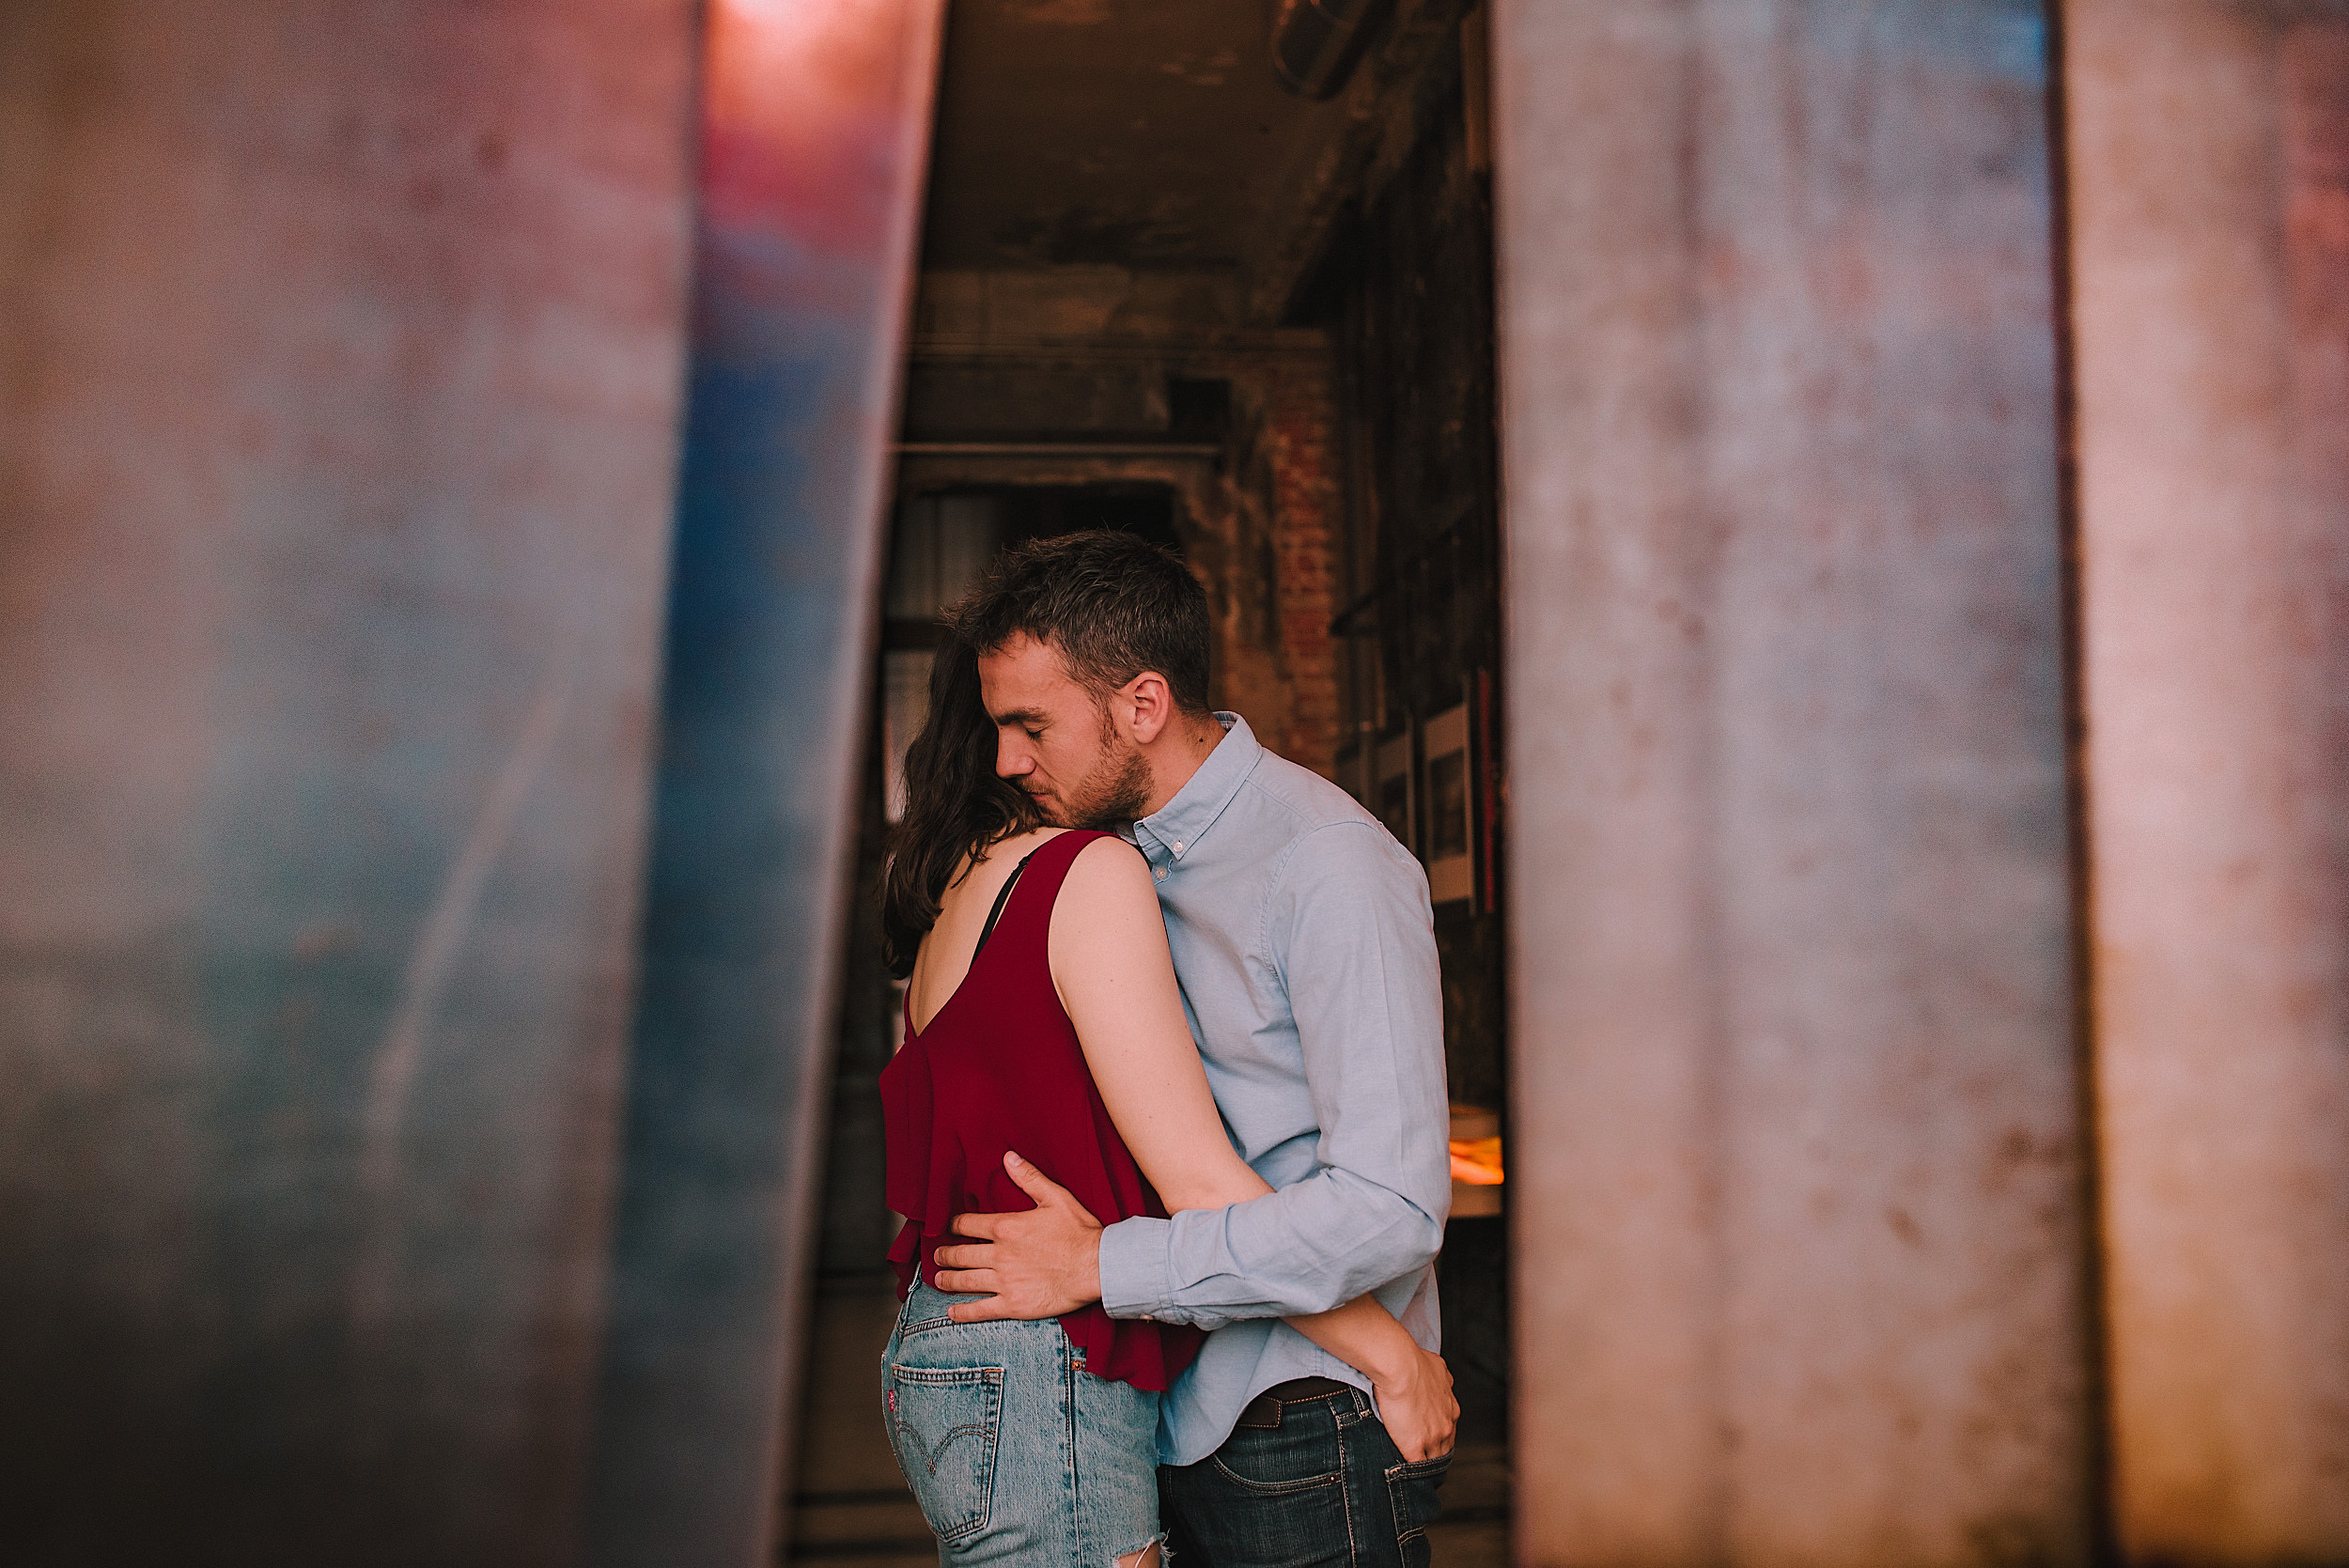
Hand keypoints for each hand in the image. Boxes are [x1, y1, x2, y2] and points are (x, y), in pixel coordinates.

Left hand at [932, 1151, 1104, 1321]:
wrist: (1097, 1266)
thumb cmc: (1079, 1232)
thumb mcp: (1056, 1197)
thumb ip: (1029, 1178)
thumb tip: (1008, 1157)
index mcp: (1006, 1227)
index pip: (968, 1225)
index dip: (954, 1225)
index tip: (949, 1228)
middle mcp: (999, 1255)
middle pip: (961, 1254)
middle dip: (945, 1255)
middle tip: (937, 1256)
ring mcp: (1004, 1281)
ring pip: (965, 1281)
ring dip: (947, 1280)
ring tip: (939, 1279)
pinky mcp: (1013, 1305)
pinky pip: (981, 1310)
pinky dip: (963, 1312)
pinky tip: (952, 1312)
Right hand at [1371, 1346, 1457, 1463]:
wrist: (1400, 1366)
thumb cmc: (1413, 1361)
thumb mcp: (1437, 1366)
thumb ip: (1441, 1377)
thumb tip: (1440, 1376)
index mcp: (1451, 1408)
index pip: (1448, 1429)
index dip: (1437, 1433)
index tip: (1428, 1435)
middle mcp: (1447, 1425)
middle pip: (1444, 1447)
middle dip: (1434, 1450)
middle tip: (1421, 1454)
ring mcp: (1433, 1438)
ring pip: (1433, 1459)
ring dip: (1424, 1462)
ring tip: (1412, 1470)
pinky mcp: (1415, 1447)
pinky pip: (1416, 1466)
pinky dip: (1410, 1470)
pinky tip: (1402, 1472)